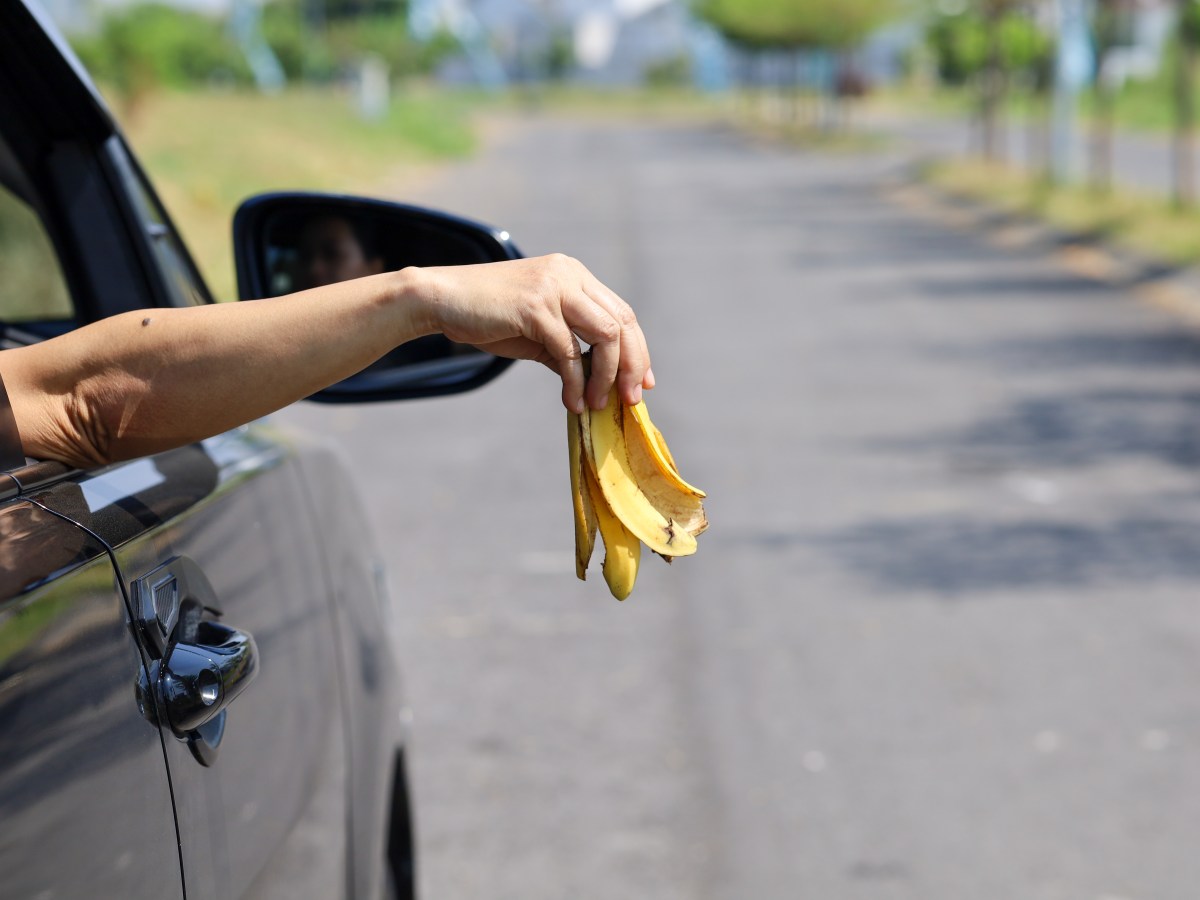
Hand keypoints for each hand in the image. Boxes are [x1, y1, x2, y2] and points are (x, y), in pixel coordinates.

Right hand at [418, 254, 653, 412]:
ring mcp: (554, 287)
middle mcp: (569, 275)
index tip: (642, 382)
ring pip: (604, 335)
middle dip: (632, 365)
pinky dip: (575, 382)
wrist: (440, 300)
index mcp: (574, 275)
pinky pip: (569, 352)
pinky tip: (572, 403)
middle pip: (622, 322)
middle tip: (631, 400)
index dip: (637, 349)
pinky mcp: (536, 307)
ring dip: (606, 376)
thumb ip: (566, 348)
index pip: (621, 312)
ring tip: (599, 405)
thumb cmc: (486, 316)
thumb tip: (592, 381)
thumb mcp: (535, 331)